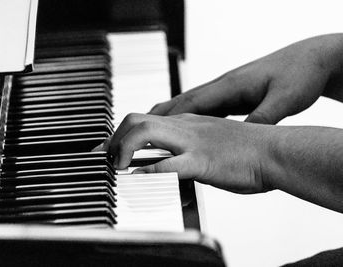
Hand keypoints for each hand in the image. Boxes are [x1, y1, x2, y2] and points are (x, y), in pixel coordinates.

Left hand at [104, 113, 275, 193]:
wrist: (277, 151)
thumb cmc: (250, 152)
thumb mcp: (214, 144)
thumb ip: (192, 150)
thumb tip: (176, 166)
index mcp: (189, 122)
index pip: (148, 120)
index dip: (123, 133)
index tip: (110, 148)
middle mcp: (186, 126)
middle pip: (138, 120)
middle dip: (116, 138)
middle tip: (107, 157)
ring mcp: (193, 141)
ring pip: (145, 133)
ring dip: (125, 149)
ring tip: (118, 168)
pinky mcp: (202, 161)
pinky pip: (168, 164)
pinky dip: (147, 172)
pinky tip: (136, 179)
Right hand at [150, 34, 342, 123]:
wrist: (312, 61)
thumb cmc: (300, 75)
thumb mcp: (284, 100)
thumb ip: (262, 118)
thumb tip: (243, 136)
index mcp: (230, 85)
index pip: (192, 102)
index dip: (169, 118)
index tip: (149, 132)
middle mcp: (223, 86)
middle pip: (182, 101)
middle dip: (158, 116)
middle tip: (137, 131)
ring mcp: (226, 90)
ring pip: (189, 105)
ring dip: (169, 118)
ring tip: (150, 132)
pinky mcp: (232, 97)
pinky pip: (202, 109)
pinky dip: (186, 119)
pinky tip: (182, 130)